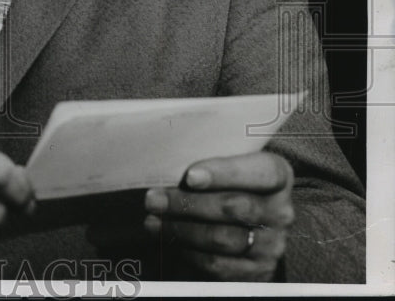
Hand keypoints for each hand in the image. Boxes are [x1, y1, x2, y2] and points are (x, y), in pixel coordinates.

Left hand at [143, 151, 293, 280]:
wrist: (246, 223)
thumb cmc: (225, 182)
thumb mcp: (225, 165)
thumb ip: (206, 161)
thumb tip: (167, 165)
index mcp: (278, 176)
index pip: (263, 172)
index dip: (226, 173)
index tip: (190, 176)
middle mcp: (280, 211)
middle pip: (234, 207)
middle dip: (187, 203)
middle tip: (154, 199)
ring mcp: (271, 245)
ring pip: (222, 237)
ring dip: (180, 229)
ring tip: (153, 220)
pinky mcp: (257, 272)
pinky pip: (217, 264)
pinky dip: (187, 251)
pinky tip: (168, 239)